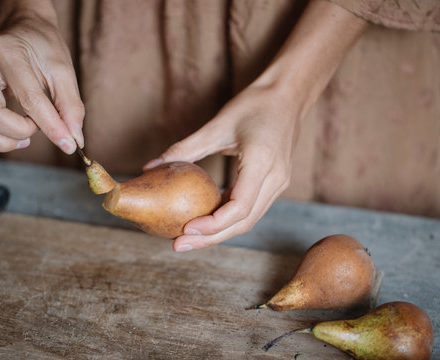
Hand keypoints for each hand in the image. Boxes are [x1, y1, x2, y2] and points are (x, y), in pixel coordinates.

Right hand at [0, 2, 83, 153]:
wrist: (22, 31)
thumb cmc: (43, 49)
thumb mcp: (64, 70)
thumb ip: (70, 106)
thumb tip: (74, 140)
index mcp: (7, 53)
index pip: (29, 100)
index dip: (51, 127)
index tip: (68, 145)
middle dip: (19, 133)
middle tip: (37, 127)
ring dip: (3, 142)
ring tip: (25, 134)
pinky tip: (8, 135)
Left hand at [144, 0, 366, 250]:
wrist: (289, 95)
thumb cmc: (255, 104)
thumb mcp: (217, 124)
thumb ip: (185, 148)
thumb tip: (151, 166)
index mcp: (262, 163)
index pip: (240, 207)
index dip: (213, 224)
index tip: (187, 230)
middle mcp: (275, 179)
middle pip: (243, 222)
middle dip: (211, 238)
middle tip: (179, 246)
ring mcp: (279, 183)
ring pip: (249, 220)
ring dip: (219, 232)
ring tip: (188, 238)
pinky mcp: (275, 183)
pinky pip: (251, 208)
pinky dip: (228, 218)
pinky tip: (207, 220)